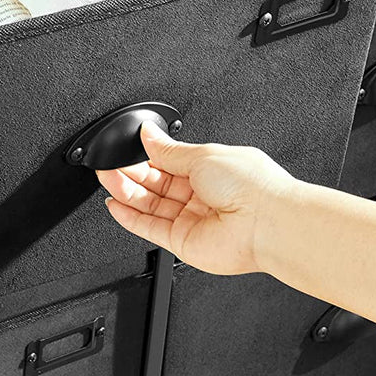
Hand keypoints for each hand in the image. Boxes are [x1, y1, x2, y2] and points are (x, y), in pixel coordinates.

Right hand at [97, 123, 295, 274]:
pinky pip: (150, 229)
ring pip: (150, 204)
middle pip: (155, 183)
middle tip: (108, 164)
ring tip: (106, 178)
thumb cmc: (251, 186)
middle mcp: (200, 194)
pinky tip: (115, 205)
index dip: (143, 156)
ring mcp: (191, 219)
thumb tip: (148, 133)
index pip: (166, 161)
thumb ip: (168, 149)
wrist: (269, 223)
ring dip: (126, 192)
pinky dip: (130, 218)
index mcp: (209, 168)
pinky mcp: (183, 242)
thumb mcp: (203, 154)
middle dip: (130, 173)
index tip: (122, 148)